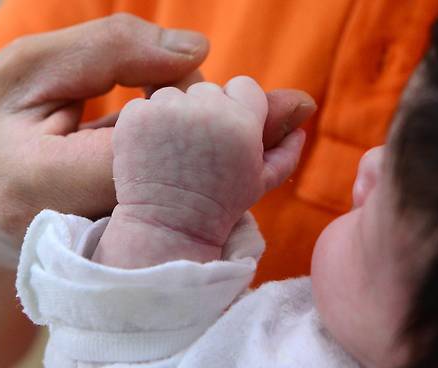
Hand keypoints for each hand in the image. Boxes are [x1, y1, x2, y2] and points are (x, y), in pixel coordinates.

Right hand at [0, 13, 210, 268]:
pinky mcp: (135, 256)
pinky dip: (188, 169)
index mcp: (45, 185)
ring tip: (153, 121)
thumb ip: (109, 50)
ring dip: (196, 144)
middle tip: (183, 88)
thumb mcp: (25, 70)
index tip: (178, 72)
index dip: (184, 100)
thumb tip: (198, 50)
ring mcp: (115, 256)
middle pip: (187, 176)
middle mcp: (85, 237)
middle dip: (201, 121)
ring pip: (196, 196)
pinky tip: (162, 152)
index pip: (156, 142)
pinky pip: (187, 208)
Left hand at [95, 77, 313, 267]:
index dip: (236, 110)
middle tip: (198, 150)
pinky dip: (145, 124)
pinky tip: (149, 151)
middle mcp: (206, 110)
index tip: (226, 136)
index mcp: (242, 122)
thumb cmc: (218, 206)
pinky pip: (143, 105)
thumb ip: (284, 148)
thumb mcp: (260, 180)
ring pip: (174, 94)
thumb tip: (302, 120)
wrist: (168, 228)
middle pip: (208, 88)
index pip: (244, 86)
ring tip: (172, 153)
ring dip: (173, 115)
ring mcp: (166, 111)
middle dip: (204, 112)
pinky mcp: (134, 118)